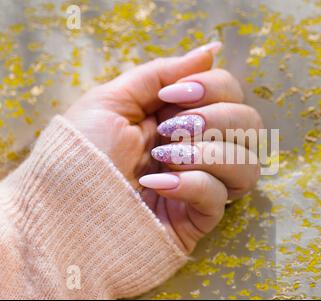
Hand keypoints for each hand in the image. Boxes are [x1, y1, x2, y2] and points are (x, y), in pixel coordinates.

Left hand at [64, 43, 262, 252]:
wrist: (57, 216)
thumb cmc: (77, 156)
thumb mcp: (111, 101)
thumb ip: (162, 73)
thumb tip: (213, 51)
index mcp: (181, 118)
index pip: (231, 94)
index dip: (215, 88)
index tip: (175, 95)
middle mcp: (199, 148)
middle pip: (251, 125)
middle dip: (217, 119)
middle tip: (172, 127)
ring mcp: (202, 184)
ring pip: (248, 164)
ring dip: (209, 153)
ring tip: (165, 157)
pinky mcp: (198, 218)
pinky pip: (220, 197)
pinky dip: (192, 184)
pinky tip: (156, 184)